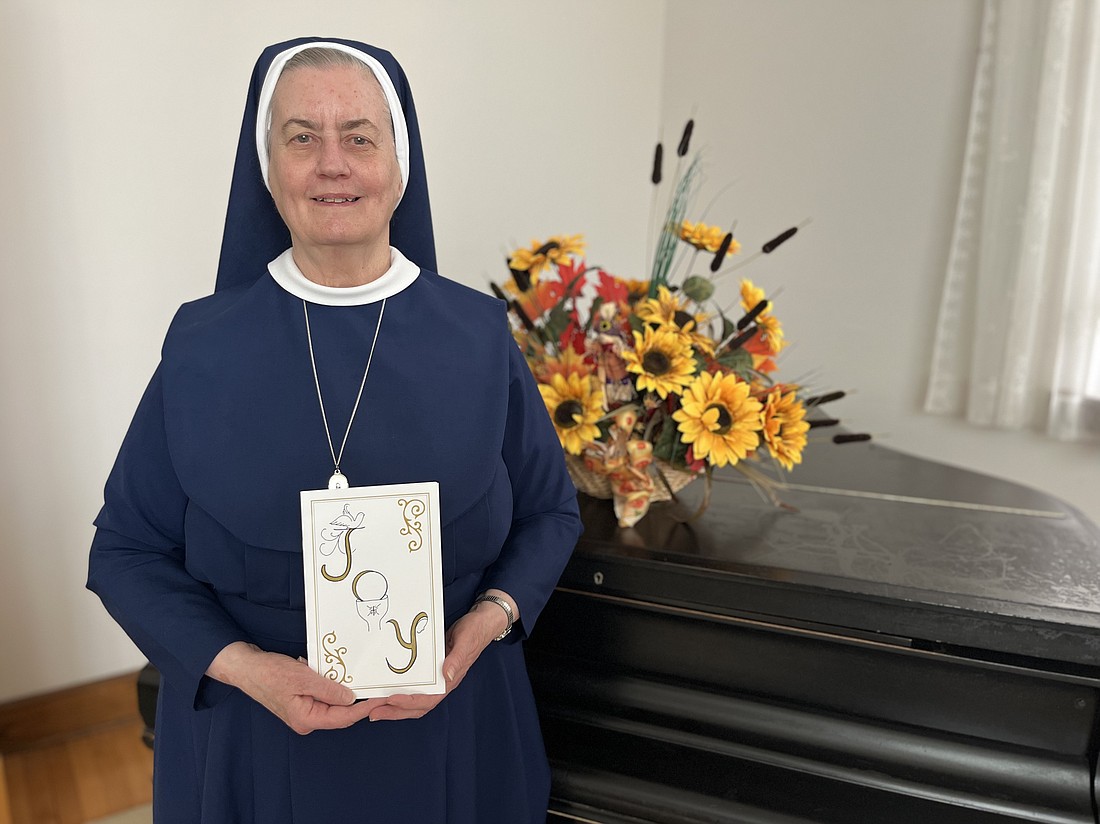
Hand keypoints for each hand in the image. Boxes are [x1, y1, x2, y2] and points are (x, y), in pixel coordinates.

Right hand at [207, 641, 372, 734]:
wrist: (247, 667)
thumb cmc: (269, 673)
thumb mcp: (303, 678)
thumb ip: (328, 689)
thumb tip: (351, 698)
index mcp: (306, 719)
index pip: (343, 718)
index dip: (363, 708)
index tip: (380, 699)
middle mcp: (306, 720)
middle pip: (340, 714)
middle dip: (356, 700)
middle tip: (375, 687)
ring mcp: (303, 711)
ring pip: (332, 703)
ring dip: (342, 690)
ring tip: (357, 678)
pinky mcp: (301, 701)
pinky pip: (322, 695)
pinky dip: (329, 685)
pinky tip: (332, 673)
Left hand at [362, 590, 515, 721]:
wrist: (481, 622)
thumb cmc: (475, 631)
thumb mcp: (466, 641)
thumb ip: (457, 659)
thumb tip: (446, 676)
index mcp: (451, 679)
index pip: (429, 699)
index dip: (409, 702)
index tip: (391, 699)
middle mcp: (442, 683)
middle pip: (417, 706)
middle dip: (395, 711)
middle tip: (372, 712)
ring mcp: (436, 678)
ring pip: (414, 700)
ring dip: (394, 706)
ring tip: (374, 707)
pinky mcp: (431, 670)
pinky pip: (414, 687)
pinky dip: (400, 692)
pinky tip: (386, 690)